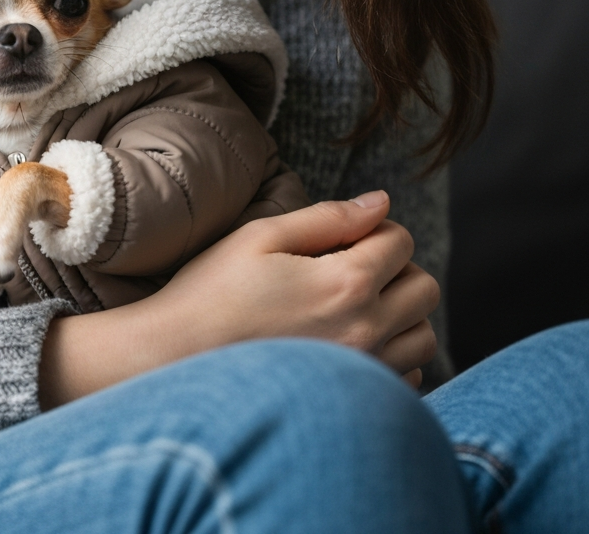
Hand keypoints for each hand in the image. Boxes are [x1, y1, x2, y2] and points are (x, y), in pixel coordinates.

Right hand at [38, 191, 439, 407]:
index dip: (375, 230)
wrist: (175, 357)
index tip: (342, 237)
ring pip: (424, 337)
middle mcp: (365, 329)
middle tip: (350, 269)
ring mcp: (362, 369)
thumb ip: (327, 217)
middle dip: (397, 270)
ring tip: (354, 308)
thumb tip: (381, 202)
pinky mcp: (351, 398)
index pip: (401, 242)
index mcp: (345, 281)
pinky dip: (392, 357)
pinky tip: (349, 344)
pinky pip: (408, 377)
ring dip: (401, 316)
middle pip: (424, 288)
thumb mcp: (260, 238)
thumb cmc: (211, 292)